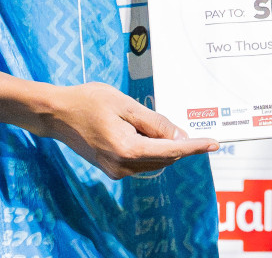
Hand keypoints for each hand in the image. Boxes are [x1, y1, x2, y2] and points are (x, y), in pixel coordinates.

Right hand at [44, 81, 216, 178]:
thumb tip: (179, 136)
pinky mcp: (112, 169)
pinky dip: (147, 147)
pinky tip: (135, 129)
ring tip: (139, 119)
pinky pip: (140, 160)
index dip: (195, 147)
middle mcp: (122, 166)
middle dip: (176, 142)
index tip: (214, 144)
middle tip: (174, 121)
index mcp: (127, 149)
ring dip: (160, 144)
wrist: (57, 114)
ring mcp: (116, 170)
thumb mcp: (125, 105)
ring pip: (153, 160)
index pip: (171, 151)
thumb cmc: (88, 102)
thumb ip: (154, 122)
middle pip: (164, 157)